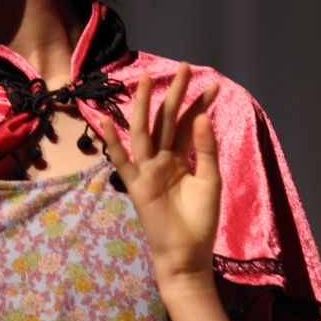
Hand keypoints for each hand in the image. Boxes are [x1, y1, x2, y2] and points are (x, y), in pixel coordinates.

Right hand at [99, 65, 221, 286]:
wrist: (187, 253)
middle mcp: (163, 159)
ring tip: (145, 80)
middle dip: (175, 95)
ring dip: (143, 106)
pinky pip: (122, 161)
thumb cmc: (200, 221)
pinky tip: (106, 121)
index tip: (214, 85)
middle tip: (185, 67)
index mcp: (181, 159)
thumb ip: (205, 150)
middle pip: (167, 120)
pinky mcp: (136, 185)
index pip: (190, 125)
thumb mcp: (210, 181)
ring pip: (144, 132)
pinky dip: (113, 142)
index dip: (201, 105)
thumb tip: (203, 117)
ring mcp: (147, 170)